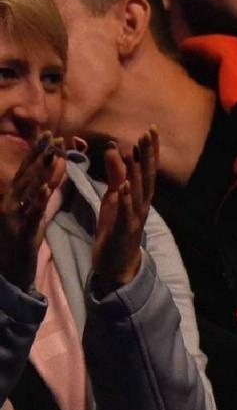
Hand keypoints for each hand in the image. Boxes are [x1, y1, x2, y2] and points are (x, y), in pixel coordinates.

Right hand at [0, 133, 66, 289]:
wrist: (10, 273)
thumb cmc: (22, 243)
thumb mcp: (33, 216)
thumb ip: (42, 197)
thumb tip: (53, 177)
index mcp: (13, 199)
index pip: (27, 172)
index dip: (38, 153)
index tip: (52, 135)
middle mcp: (8, 204)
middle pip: (26, 176)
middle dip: (39, 156)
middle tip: (54, 137)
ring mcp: (12, 217)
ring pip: (27, 190)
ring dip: (41, 172)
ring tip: (53, 155)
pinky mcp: (18, 231)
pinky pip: (30, 213)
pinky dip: (38, 199)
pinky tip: (47, 188)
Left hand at [91, 127, 157, 295]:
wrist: (116, 263)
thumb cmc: (115, 228)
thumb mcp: (113, 197)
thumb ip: (115, 174)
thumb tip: (115, 147)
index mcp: (140, 196)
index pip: (147, 169)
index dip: (150, 151)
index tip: (151, 130)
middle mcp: (142, 204)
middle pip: (148, 177)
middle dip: (148, 156)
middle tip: (148, 134)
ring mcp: (135, 217)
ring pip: (138, 192)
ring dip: (138, 173)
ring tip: (136, 153)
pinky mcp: (124, 230)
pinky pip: (126, 213)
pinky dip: (126, 200)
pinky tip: (123, 186)